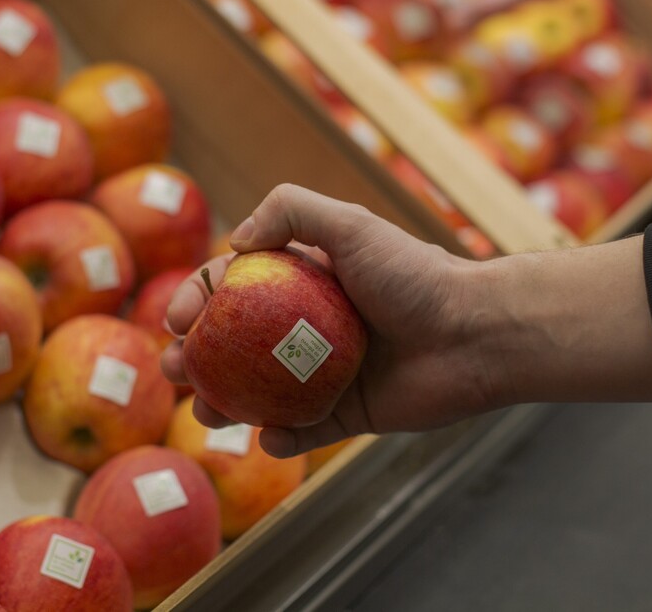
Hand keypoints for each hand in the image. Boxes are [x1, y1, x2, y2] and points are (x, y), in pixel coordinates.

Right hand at [161, 184, 651, 458]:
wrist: (475, 334)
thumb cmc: (414, 275)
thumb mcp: (350, 225)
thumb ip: (289, 211)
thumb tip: (234, 241)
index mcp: (301, 281)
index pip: (233, 289)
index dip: (198, 302)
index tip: (178, 322)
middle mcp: (306, 326)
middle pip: (233, 344)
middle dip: (195, 359)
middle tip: (176, 369)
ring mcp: (324, 373)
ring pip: (258, 393)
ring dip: (223, 404)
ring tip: (206, 412)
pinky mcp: (349, 413)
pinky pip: (304, 432)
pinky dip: (282, 440)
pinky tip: (270, 438)